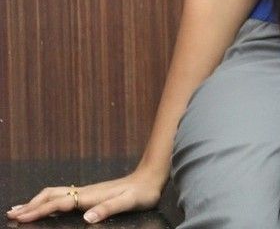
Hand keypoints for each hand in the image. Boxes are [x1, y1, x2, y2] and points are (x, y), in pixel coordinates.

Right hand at [5, 165, 166, 223]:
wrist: (152, 176)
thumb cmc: (143, 192)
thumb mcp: (129, 202)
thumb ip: (108, 208)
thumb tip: (86, 218)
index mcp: (90, 196)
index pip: (58, 203)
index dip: (38, 210)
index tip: (19, 217)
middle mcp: (86, 192)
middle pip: (52, 195)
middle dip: (31, 205)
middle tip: (11, 214)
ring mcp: (89, 192)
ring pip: (57, 194)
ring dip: (38, 201)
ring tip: (22, 209)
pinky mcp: (93, 193)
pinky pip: (66, 197)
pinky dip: (50, 201)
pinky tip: (48, 207)